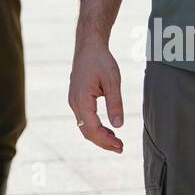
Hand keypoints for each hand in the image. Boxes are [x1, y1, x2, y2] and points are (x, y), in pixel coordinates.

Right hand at [68, 32, 124, 152]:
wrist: (88, 46)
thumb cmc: (100, 61)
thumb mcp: (113, 81)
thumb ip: (115, 104)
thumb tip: (119, 126)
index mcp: (82, 100)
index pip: (92, 129)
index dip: (106, 141)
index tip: (120, 145)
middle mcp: (74, 103)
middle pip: (86, 131)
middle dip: (103, 142)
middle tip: (121, 148)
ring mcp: (74, 101)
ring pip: (84, 127)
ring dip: (99, 136)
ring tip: (116, 142)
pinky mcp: (77, 99)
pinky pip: (84, 119)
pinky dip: (95, 128)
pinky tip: (108, 130)